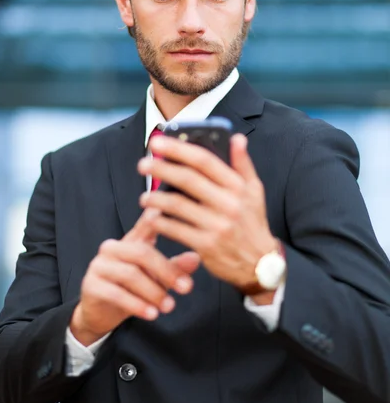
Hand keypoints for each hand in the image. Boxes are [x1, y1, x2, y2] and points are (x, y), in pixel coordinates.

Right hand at [70, 209, 200, 345]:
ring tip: (170, 306)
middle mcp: (112, 248)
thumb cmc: (131, 289)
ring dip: (153, 292)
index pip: (143, 227)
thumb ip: (174, 267)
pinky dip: (137, 305)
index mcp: (129, 241)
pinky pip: (116, 293)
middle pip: (142, 253)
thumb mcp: (156, 277)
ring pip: (130, 275)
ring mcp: (100, 265)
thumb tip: (196, 258)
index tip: (165, 214)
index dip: (153, 219)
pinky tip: (152, 314)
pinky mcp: (92, 285)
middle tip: (186, 288)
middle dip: (167, 271)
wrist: (100, 313)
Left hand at [138, 133, 277, 291]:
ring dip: (155, 199)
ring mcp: (217, 226)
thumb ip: (243, 164)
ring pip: (178, 206)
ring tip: (144, 197)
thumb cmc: (252, 222)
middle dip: (161, 169)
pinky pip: (176, 230)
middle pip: (187, 180)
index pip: (204, 161)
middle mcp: (228, 204)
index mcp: (238, 186)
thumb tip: (236, 138)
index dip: (179, 149)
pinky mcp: (206, 246)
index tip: (159, 143)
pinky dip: (160, 223)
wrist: (259, 264)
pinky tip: (151, 219)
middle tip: (143, 164)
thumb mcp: (255, 191)